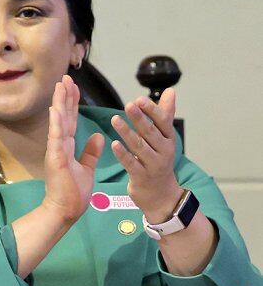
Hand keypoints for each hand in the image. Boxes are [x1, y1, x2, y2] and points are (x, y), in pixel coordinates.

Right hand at [41, 76, 104, 223]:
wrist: (65, 210)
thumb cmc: (73, 193)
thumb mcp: (86, 169)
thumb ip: (90, 152)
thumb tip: (98, 136)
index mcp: (66, 146)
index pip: (70, 120)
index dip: (71, 103)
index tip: (72, 87)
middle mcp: (59, 145)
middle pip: (63, 116)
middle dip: (64, 96)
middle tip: (66, 78)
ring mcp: (56, 150)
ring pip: (58, 121)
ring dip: (59, 103)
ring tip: (61, 85)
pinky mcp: (56, 158)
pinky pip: (56, 137)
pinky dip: (56, 122)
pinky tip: (56, 109)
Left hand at [110, 87, 181, 222]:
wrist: (160, 194)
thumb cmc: (158, 159)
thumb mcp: (164, 137)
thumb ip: (164, 114)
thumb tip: (171, 91)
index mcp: (169, 139)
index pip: (163, 122)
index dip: (152, 110)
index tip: (139, 99)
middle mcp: (164, 151)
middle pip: (151, 133)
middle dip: (140, 118)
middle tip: (128, 105)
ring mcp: (154, 165)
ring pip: (140, 147)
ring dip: (127, 133)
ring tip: (115, 120)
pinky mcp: (142, 177)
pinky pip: (131, 163)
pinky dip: (123, 154)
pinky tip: (114, 144)